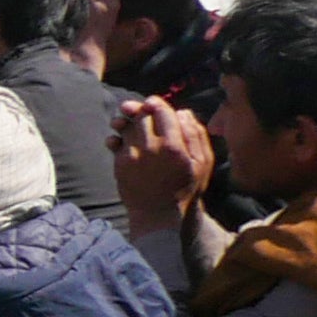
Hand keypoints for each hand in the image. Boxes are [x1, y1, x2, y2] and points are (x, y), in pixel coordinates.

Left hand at [110, 96, 215, 229]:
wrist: (160, 214)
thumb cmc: (185, 188)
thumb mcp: (202, 163)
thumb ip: (195, 135)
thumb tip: (182, 112)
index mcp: (174, 145)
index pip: (161, 112)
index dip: (156, 103)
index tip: (153, 102)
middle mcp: (151, 148)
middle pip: (141, 116)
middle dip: (140, 110)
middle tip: (140, 109)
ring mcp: (133, 156)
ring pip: (126, 127)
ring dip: (125, 120)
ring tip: (125, 120)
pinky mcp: (120, 165)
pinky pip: (114, 142)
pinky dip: (115, 137)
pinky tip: (117, 138)